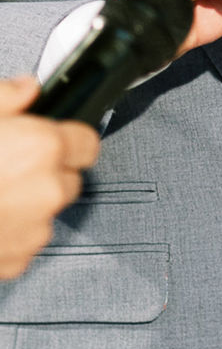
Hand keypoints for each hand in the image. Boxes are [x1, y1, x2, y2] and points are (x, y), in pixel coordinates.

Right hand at [0, 77, 99, 279]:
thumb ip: (7, 95)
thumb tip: (26, 89)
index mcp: (43, 148)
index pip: (87, 142)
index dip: (69, 139)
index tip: (56, 139)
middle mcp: (48, 190)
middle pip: (68, 178)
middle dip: (48, 173)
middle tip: (13, 166)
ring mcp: (35, 229)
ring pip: (47, 211)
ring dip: (30, 204)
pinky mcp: (19, 259)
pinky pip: (27, 241)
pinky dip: (12, 232)